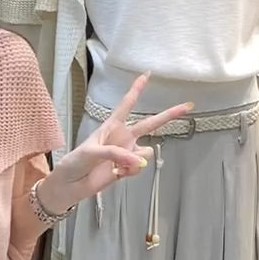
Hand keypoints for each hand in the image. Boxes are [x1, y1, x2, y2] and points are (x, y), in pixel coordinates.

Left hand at [39, 74, 193, 211]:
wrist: (71, 185)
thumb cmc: (75, 162)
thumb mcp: (90, 152)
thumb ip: (114, 153)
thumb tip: (138, 160)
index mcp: (111, 126)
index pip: (126, 105)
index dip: (136, 90)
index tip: (147, 74)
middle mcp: (122, 137)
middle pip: (150, 123)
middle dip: (169, 115)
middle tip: (187, 106)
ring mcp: (127, 153)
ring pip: (147, 152)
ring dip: (136, 160)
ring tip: (117, 166)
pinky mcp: (128, 168)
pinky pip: (140, 167)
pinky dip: (131, 171)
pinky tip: (117, 173)